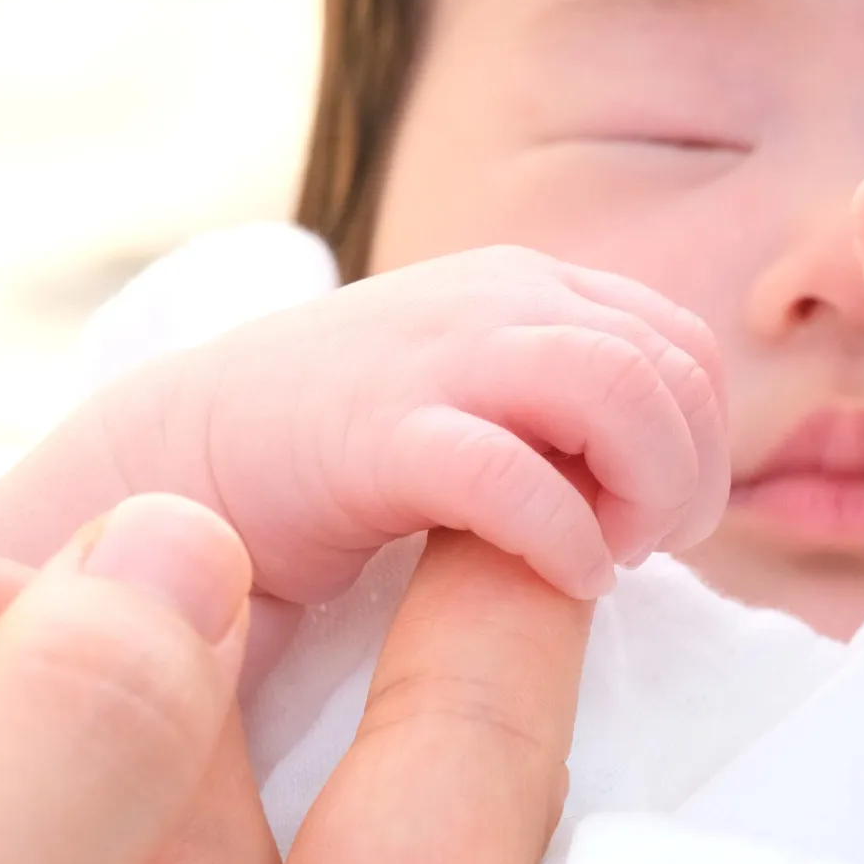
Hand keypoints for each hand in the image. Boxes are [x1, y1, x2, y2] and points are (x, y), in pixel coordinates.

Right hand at [0, 246, 727, 606]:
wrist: (166, 469)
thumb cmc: (328, 461)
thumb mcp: (470, 405)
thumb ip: (560, 417)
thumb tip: (668, 487)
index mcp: (523, 287)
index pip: (680, 347)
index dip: (697, 441)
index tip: (653, 523)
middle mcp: (493, 297)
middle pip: (672, 368)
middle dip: (687, 474)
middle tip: (639, 548)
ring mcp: (434, 354)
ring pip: (620, 389)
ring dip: (646, 488)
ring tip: (608, 556)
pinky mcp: (375, 430)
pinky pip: (514, 472)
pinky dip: (565, 536)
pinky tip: (563, 576)